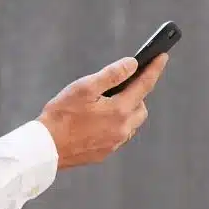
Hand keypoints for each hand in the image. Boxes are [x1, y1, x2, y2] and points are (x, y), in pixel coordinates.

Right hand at [37, 54, 168, 171]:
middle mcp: (122, 129)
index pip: (144, 85)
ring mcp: (114, 143)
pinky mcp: (104, 152)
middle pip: (140, 107)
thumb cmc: (61, 115)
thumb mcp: (84, 88)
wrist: (45, 148)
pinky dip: (115, 125)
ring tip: (106, 104)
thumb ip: (111, 74)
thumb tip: (132, 64)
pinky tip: (97, 122)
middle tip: (122, 85)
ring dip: (126, 112)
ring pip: (130, 124)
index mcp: (119, 110)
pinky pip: (118, 136)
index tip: (163, 56)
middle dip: (137, 94)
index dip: (154, 69)